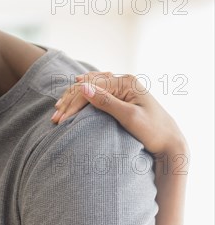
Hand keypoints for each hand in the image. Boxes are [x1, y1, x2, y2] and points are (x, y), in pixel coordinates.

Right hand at [51, 71, 187, 154]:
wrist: (171, 143)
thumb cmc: (154, 132)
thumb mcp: (129, 118)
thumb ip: (106, 102)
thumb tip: (82, 86)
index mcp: (127, 83)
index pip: (91, 89)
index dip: (73, 104)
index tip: (59, 121)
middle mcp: (125, 81)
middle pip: (90, 86)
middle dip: (70, 101)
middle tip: (54, 118)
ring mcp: (125, 88)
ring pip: (93, 86)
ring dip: (74, 97)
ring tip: (59, 107)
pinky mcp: (124, 98)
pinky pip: (100, 90)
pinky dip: (85, 93)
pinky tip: (76, 91)